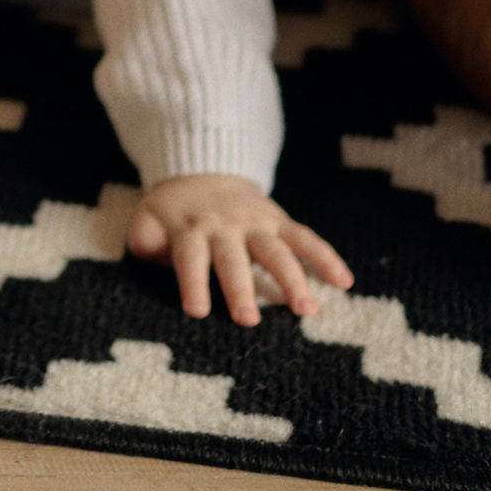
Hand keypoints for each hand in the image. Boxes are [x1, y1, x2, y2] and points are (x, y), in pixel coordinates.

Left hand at [125, 173, 352, 325]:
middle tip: (248, 321)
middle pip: (234, 259)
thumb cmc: (174, 212)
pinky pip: (306, 239)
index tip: (197, 311)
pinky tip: (345, 282)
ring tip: (306, 311)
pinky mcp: (281, 222)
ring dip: (293, 279)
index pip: (190, 257)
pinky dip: (326, 257)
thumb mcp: (149, 219)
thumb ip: (145, 237)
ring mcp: (257, 223)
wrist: (205, 170)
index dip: (193, 282)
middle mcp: (226, 226)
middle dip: (242, 289)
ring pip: (277, 250)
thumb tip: (148, 248)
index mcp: (191, 229)